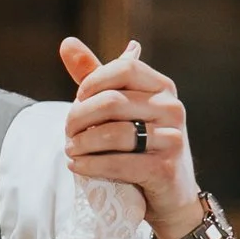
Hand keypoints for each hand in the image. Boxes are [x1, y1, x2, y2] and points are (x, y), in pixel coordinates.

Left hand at [58, 36, 203, 238]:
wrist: (171, 195)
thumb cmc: (140, 145)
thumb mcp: (120, 108)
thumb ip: (95, 76)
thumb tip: (66, 43)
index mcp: (162, 87)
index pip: (124, 68)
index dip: (93, 83)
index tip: (77, 100)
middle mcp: (172, 108)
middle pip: (113, 102)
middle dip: (79, 117)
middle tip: (67, 132)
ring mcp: (172, 139)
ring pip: (114, 134)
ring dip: (82, 143)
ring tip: (71, 150)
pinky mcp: (165, 169)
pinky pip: (119, 164)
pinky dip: (90, 166)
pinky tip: (77, 166)